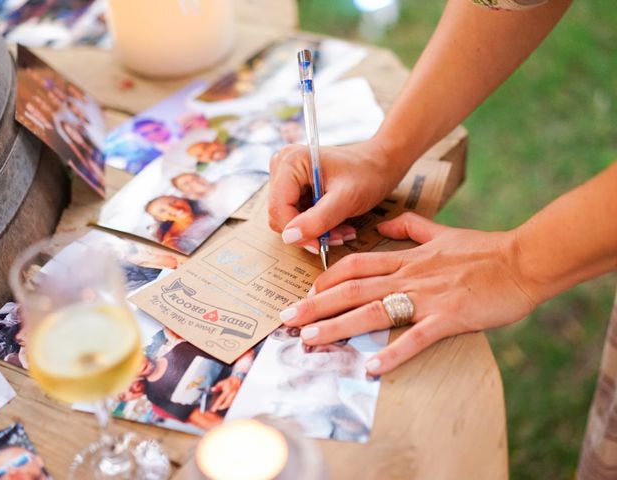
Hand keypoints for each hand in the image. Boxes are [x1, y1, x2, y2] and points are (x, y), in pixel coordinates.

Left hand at [210, 376, 242, 411]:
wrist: (237, 380)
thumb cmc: (228, 382)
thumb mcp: (221, 383)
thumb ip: (217, 387)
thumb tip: (212, 389)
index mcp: (227, 391)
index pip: (220, 399)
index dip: (216, 405)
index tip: (213, 409)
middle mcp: (232, 394)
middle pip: (226, 404)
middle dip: (220, 407)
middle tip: (216, 408)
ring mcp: (235, 396)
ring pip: (229, 405)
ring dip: (224, 406)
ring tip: (220, 406)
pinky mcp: (237, 398)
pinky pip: (232, 403)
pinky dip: (228, 404)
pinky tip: (225, 403)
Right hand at [268, 140, 404, 251]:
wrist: (379, 164)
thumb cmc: (367, 174)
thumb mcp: (346, 199)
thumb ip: (317, 219)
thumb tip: (289, 237)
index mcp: (290, 162)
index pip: (278, 208)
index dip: (297, 232)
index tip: (320, 245)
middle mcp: (282, 166)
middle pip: (281, 214)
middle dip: (308, 231)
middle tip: (337, 236)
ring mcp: (286, 176)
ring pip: (289, 218)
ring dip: (315, 230)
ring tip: (342, 230)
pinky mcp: (294, 187)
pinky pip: (297, 215)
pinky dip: (317, 224)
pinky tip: (337, 223)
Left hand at [279, 212, 538, 373]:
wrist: (523, 260)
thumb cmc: (483, 250)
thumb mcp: (441, 231)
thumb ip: (408, 226)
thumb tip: (382, 223)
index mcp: (406, 257)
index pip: (356, 265)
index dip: (327, 277)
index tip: (306, 291)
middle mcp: (409, 275)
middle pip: (353, 288)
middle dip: (316, 303)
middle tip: (286, 317)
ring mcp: (427, 296)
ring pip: (374, 310)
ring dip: (339, 326)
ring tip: (310, 339)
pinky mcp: (448, 317)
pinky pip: (415, 337)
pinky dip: (392, 352)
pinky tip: (370, 368)